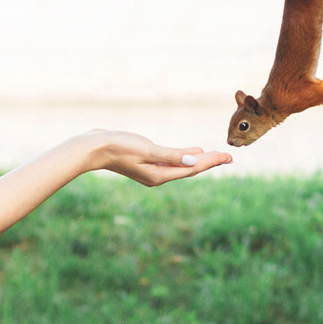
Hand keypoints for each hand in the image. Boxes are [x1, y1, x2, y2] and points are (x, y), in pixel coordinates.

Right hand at [90, 130, 233, 185]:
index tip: (228, 157)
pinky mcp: (146, 161)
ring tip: (216, 155)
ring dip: (199, 159)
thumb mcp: (147, 150)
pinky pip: (173, 160)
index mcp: (160, 175)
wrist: (93, 148)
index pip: (192, 168)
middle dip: (210, 162)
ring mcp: (152, 170)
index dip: (211, 162)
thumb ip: (171, 155)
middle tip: (229, 157)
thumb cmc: (119, 147)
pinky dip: (185, 156)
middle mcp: (158, 175)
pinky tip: (193, 150)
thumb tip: (194, 159)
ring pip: (182, 165)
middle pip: (190, 168)